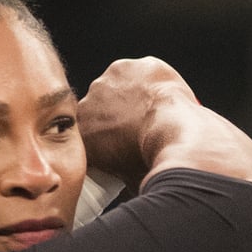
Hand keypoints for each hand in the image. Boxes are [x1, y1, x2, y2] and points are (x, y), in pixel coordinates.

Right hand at [75, 57, 197, 181]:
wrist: (169, 133)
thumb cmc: (148, 158)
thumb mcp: (126, 177)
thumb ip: (118, 173)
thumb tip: (127, 184)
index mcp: (82, 131)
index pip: (89, 129)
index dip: (106, 133)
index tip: (121, 139)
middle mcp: (87, 103)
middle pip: (101, 106)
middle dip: (117, 113)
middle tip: (140, 125)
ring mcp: (105, 82)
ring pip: (117, 86)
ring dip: (131, 94)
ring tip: (153, 108)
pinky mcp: (125, 67)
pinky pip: (137, 71)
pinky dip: (148, 78)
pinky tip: (161, 92)